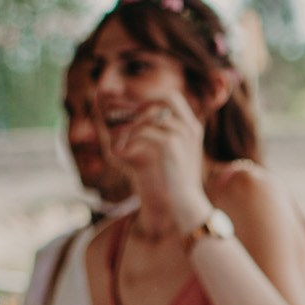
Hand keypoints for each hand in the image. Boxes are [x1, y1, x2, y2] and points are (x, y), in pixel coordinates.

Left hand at [107, 92, 208, 231]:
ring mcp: (183, 136)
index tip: (126, 105)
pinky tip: (119, 152)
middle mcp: (190, 128)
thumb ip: (143, 132)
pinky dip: (127, 139)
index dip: (148, 97)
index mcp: (190, 128)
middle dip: (137, 104)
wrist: (179, 207)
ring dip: (127, 126)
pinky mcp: (171, 147)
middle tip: (116, 114)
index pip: (171, 98)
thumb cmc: (165, 182)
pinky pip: (143, 131)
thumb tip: (116, 110)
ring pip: (149, 116)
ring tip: (114, 139)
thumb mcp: (156, 153)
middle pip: (163, 99)